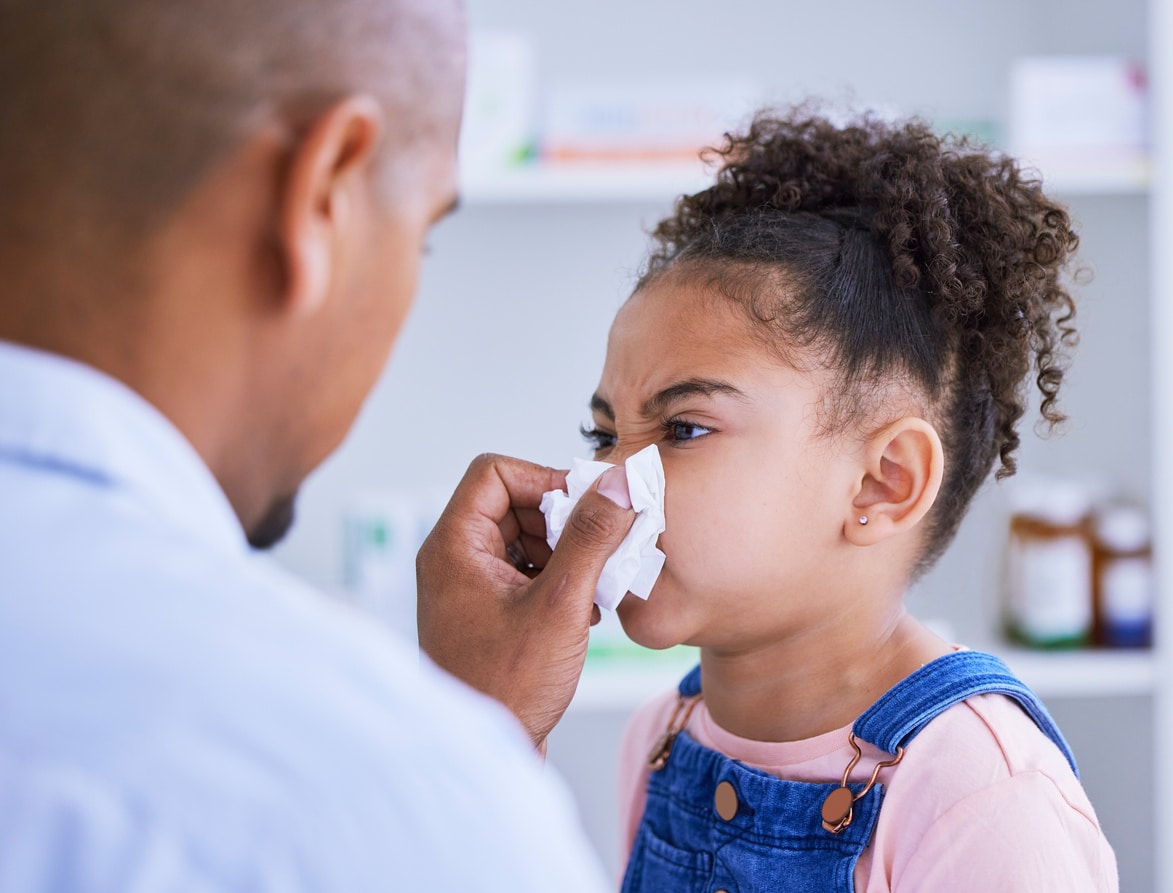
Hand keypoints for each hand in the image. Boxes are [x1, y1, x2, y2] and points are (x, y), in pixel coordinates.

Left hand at [416, 453, 633, 748]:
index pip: (494, 472)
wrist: (488, 754)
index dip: (545, 479)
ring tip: (590, 589)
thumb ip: (590, 537)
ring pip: (523, 537)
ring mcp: (465, 586)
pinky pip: (523, 570)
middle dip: (561, 521)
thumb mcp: (561, 603)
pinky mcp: (484, 610)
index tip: (586, 508)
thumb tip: (619, 483)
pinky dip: (557, 579)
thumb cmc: (509, 685)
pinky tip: (581, 612)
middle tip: (597, 552)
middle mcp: (452, 559)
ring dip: (565, 553)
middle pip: (512, 502)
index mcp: (453, 546)